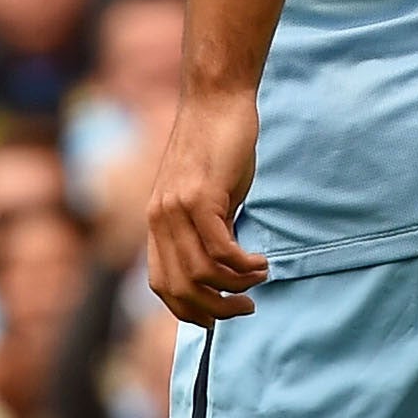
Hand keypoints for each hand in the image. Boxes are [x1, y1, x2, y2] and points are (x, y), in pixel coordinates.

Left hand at [146, 91, 267, 326]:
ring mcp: (178, 207)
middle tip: (246, 307)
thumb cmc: (218, 146)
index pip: (162, 284)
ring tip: (259, 278)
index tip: (217, 318)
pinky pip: (222, 249)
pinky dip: (244, 265)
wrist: (217, 99)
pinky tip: (260, 262)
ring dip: (236, 286)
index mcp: (157, 220)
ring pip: (203, 272)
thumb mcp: (205, 195)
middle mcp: (160, 218)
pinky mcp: (201, 196)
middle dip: (216, 309)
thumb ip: (205, 230)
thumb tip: (223, 270)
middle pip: (182, 287)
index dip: (189, 309)